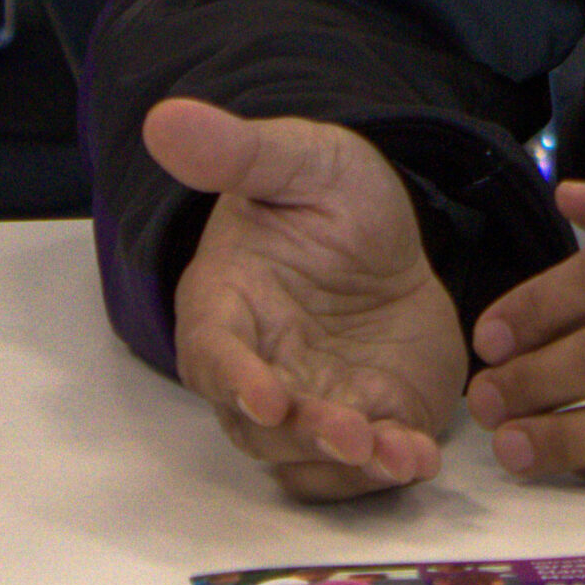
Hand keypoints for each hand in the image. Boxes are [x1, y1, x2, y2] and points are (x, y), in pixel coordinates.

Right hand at [145, 97, 469, 501]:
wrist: (383, 235)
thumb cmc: (324, 195)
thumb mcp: (297, 158)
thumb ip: (237, 152)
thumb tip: (164, 118)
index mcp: (225, 307)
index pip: (216, 355)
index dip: (236, 380)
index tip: (267, 395)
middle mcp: (258, 369)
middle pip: (261, 424)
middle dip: (304, 433)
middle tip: (349, 430)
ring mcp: (310, 401)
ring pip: (310, 455)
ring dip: (349, 462)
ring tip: (395, 452)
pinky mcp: (364, 418)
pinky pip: (364, 461)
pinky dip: (389, 465)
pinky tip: (420, 457)